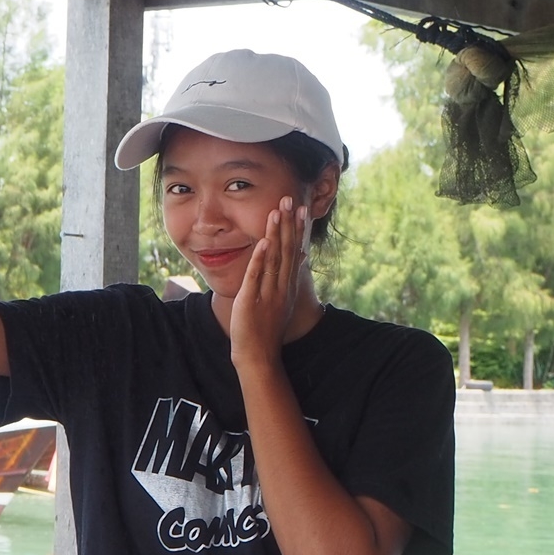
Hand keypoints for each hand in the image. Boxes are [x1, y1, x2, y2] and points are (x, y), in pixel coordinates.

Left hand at [229, 196, 306, 370]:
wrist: (258, 355)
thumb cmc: (266, 328)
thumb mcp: (281, 300)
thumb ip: (289, 277)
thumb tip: (300, 256)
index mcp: (287, 286)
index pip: (294, 252)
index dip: (298, 230)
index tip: (301, 209)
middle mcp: (282, 287)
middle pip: (287, 250)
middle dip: (289, 224)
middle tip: (290, 199)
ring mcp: (268, 293)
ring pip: (274, 259)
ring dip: (276, 234)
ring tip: (277, 211)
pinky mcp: (252, 300)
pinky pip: (257, 276)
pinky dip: (260, 259)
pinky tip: (264, 242)